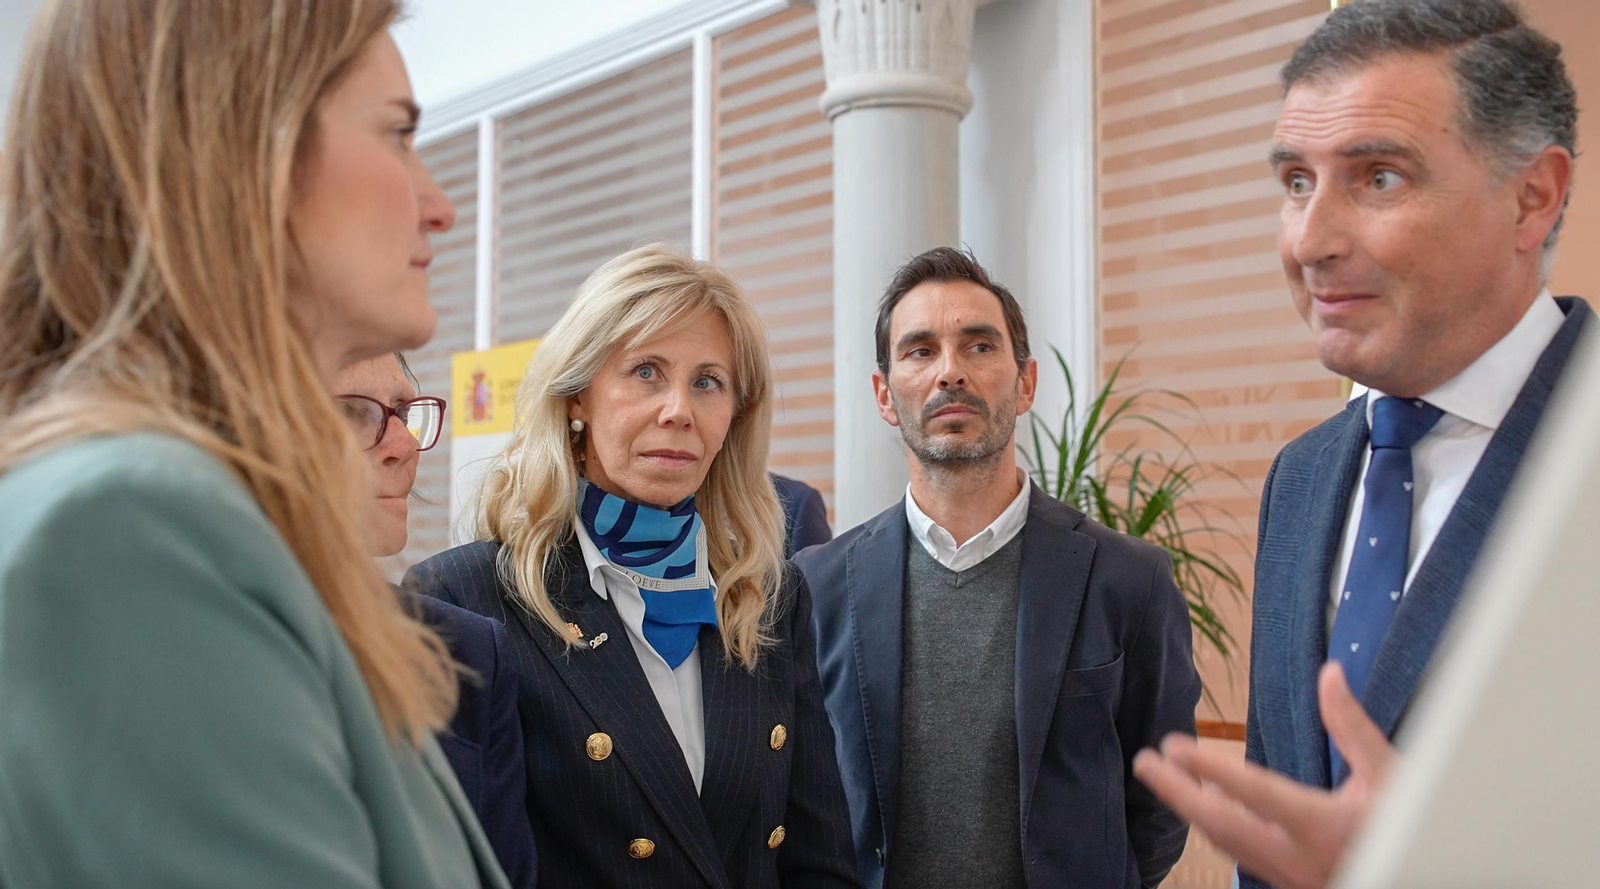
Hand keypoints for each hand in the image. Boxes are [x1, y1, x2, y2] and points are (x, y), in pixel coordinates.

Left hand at [1131, 662, 1395, 888]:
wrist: (1430, 876)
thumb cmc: (1413, 829)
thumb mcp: (1392, 774)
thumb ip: (1354, 727)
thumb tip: (1331, 676)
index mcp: (1323, 826)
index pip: (1253, 792)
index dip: (1208, 767)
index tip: (1173, 746)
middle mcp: (1298, 857)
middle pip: (1221, 825)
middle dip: (1177, 793)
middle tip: (1145, 763)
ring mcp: (1290, 877)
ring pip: (1227, 844)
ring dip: (1194, 810)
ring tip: (1168, 777)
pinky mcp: (1289, 884)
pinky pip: (1243, 856)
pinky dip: (1220, 829)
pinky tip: (1210, 807)